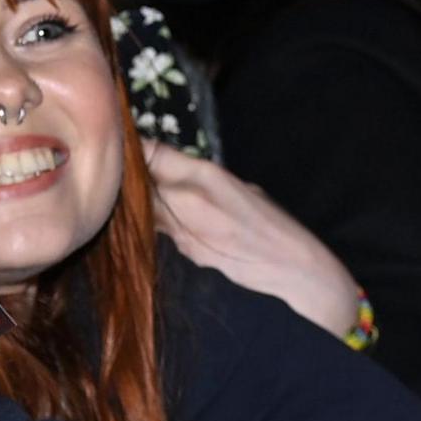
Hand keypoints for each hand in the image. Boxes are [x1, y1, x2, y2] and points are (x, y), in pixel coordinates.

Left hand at [145, 144, 362, 341]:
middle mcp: (187, 203)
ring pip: (143, 211)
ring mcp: (181, 234)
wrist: (294, 273)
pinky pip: (158, 234)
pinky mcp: (182, 257)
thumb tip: (173, 175)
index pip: (150, 154)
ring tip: (139, 200)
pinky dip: (155, 228)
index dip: (134, 150)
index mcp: (205, 176)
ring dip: (138, 205)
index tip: (127, 147)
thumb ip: (204, 180)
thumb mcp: (242, 188)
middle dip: (131, 179)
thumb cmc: (275, 225)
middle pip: (138, 184)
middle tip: (127, 173)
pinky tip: (163, 226)